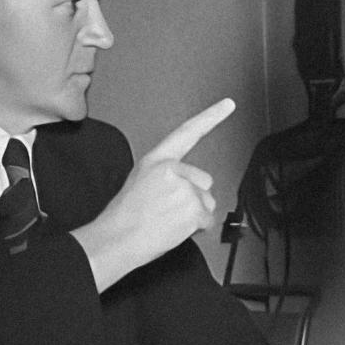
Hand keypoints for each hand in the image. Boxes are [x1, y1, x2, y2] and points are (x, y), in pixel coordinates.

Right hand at [72, 99, 233, 289]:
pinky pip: (206, 219)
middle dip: (193, 197)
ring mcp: (185, 188)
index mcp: (157, 160)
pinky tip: (174, 228)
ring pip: (206, 202)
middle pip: (204, 181)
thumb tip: (184, 185)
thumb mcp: (140, 182)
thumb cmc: (124, 217)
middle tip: (168, 209)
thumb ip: (166, 176)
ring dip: (193, 214)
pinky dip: (195, 228)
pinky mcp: (193, 208)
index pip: (188, 132)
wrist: (116, 239)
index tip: (227, 105)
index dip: (211, 116)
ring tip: (167, 220)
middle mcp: (173, 169)